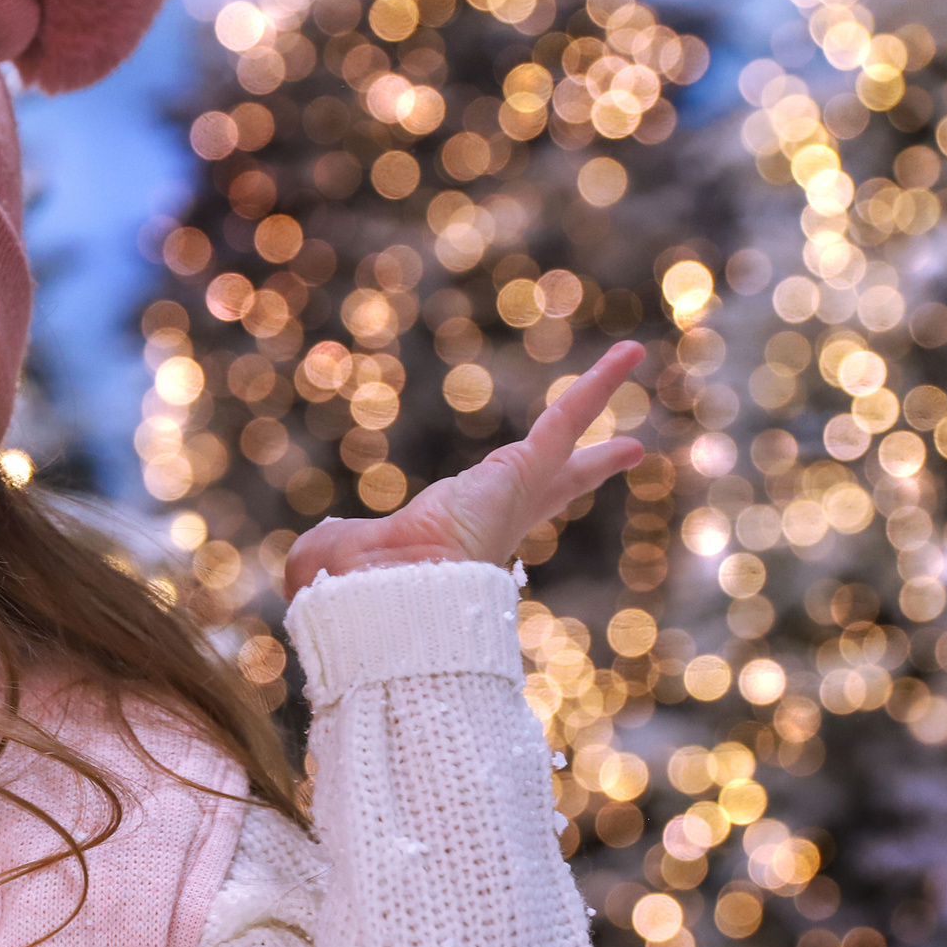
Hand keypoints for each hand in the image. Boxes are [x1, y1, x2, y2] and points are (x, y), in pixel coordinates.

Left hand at [281, 341, 646, 601]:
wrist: (394, 596)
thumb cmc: (360, 590)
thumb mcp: (342, 560)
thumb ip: (334, 550)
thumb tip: (317, 555)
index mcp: (460, 542)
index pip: (491, 520)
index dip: (506, 512)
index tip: (517, 511)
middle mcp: (498, 521)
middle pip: (554, 489)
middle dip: (585, 472)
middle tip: (625, 453)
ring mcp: (518, 494)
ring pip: (566, 441)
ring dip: (595, 398)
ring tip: (629, 362)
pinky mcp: (527, 469)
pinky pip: (567, 418)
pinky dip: (598, 383)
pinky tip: (629, 350)